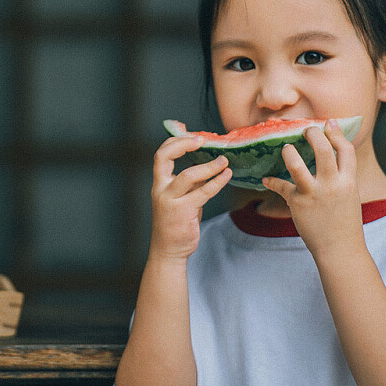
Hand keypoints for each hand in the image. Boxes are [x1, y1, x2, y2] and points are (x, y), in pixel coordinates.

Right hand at [149, 136, 231, 261]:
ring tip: (224, 161)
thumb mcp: (182, 199)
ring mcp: (170, 200)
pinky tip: (226, 176)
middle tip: (202, 140)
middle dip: (183, 145)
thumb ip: (191, 184)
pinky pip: (203, 192)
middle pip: (164, 158)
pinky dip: (217, 182)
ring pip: (188, 175)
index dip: (175, 142)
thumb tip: (209, 166)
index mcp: (159, 184)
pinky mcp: (183, 212)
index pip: (161, 155)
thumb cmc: (176, 223)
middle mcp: (160, 189)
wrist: (168, 251)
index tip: (190, 134)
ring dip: (209, 166)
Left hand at [262, 119, 363, 255]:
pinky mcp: (297, 203)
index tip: (329, 123)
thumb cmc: (345, 221)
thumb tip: (333, 154)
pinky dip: (272, 181)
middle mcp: (332, 185)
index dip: (337, 133)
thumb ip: (342, 175)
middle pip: (322, 149)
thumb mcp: (351, 195)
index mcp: (349, 181)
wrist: (339, 249)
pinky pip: (281, 186)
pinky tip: (266, 179)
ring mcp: (313, 194)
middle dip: (313, 134)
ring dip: (289, 152)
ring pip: (296, 164)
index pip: (345, 149)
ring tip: (287, 148)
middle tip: (306, 130)